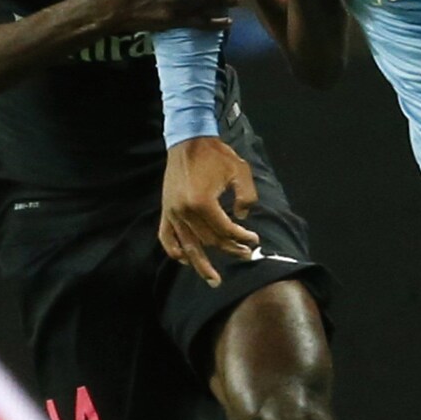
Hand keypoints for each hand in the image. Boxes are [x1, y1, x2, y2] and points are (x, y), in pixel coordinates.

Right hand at [158, 137, 258, 286]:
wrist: (188, 140)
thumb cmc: (216, 155)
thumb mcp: (240, 171)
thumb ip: (246, 197)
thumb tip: (241, 219)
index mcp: (202, 202)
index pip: (224, 229)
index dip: (241, 237)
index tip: (254, 240)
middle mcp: (185, 211)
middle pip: (209, 240)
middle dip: (229, 249)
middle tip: (245, 255)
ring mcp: (173, 212)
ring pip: (189, 245)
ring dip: (202, 264)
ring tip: (214, 279)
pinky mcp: (166, 209)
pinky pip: (167, 236)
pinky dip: (175, 250)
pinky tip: (185, 260)